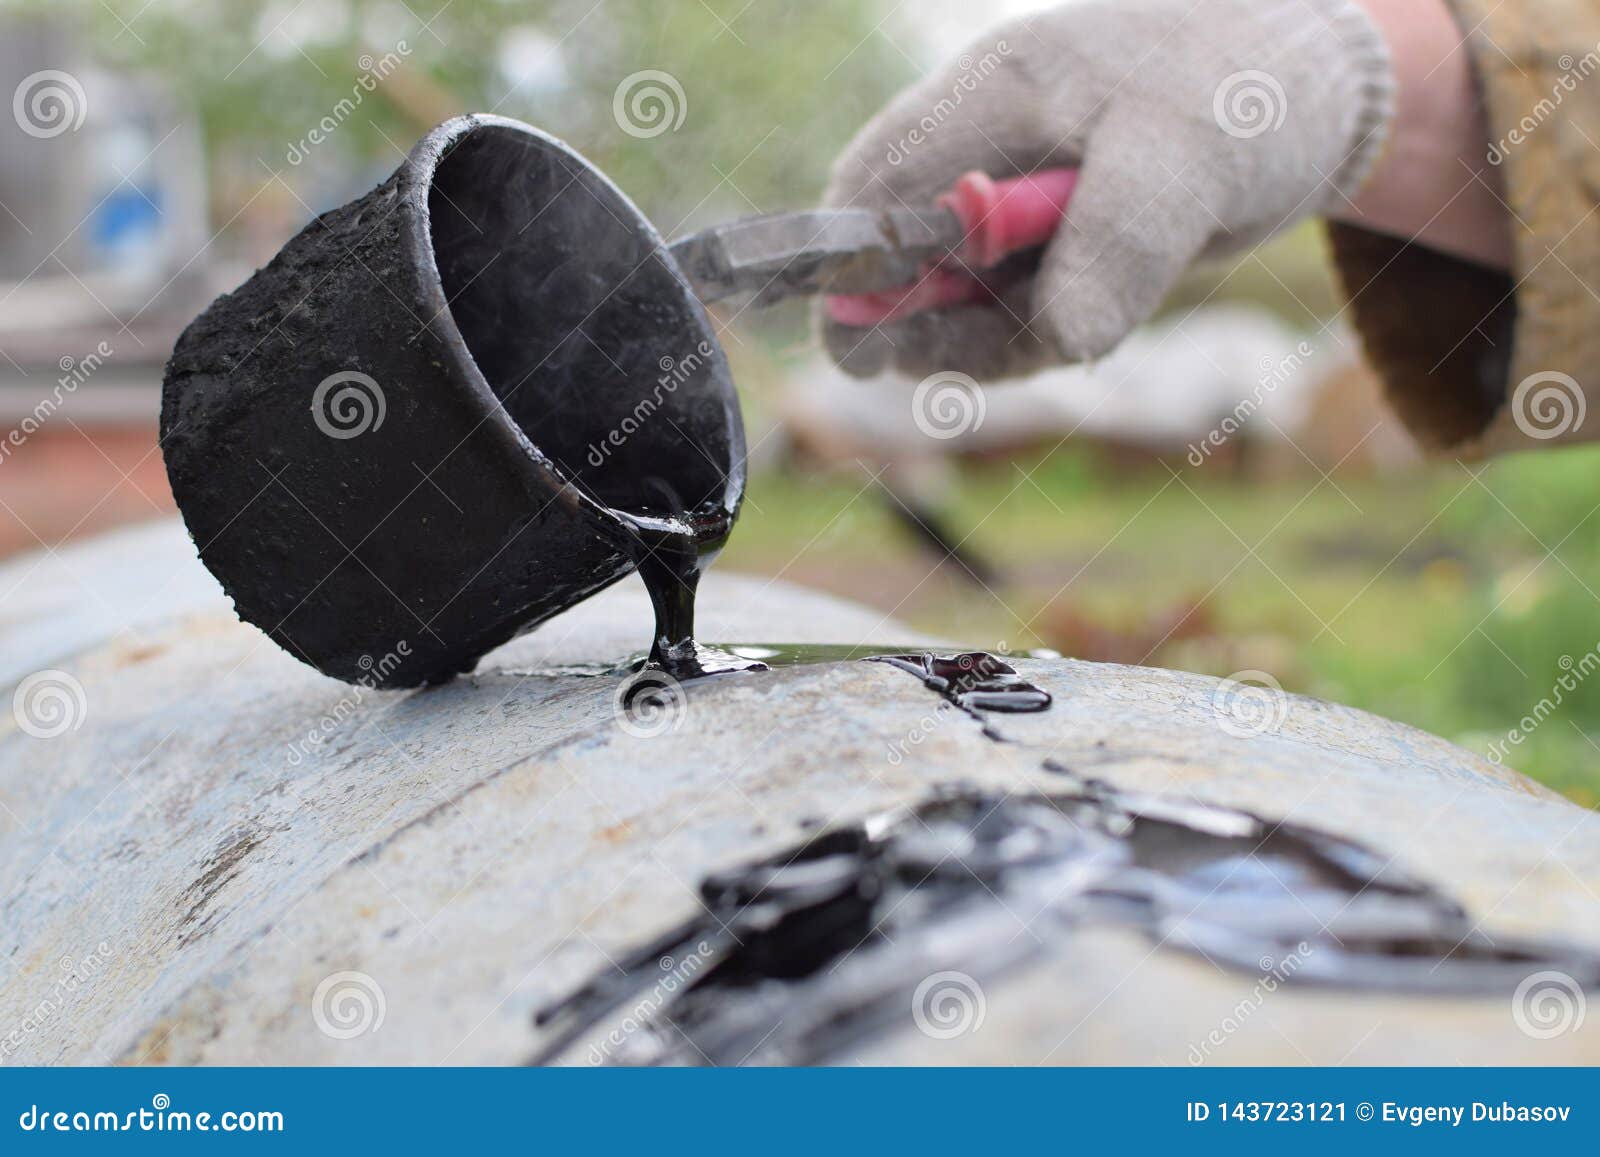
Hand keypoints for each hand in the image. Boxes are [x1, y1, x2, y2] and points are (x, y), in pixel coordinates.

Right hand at [819, 0, 1394, 379]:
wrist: (1312, 101)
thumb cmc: (1241, 95)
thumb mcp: (1186, 157)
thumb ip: (1117, 244)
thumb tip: (1064, 340)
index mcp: (994, 96)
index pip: (877, 183)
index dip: (850, 266)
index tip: (858, 343)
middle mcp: (988, 153)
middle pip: (901, 256)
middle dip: (916, 321)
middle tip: (944, 361)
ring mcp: (1016, 208)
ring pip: (956, 302)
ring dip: (984, 342)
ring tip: (1065, 330)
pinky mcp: (1054, 253)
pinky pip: (1014, 319)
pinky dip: (1035, 342)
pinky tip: (1086, 326)